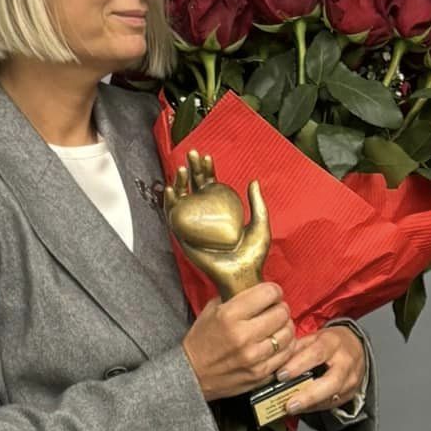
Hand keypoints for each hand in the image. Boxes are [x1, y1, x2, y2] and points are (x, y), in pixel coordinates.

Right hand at [165, 151, 270, 301]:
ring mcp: (194, 227)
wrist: (244, 276)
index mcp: (220, 212)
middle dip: (192, 169)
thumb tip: (253, 180)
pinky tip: (171, 190)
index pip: (210, 185)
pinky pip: (174, 219)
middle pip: (194, 188)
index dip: (207, 170)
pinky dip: (170, 203)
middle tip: (192, 154)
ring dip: (179, 182)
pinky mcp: (186, 238)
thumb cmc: (253, 256)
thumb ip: (258, 204)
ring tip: (183, 169)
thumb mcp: (260, 225)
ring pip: (182, 200)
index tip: (207, 157)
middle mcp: (205, 217)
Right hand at [181, 283, 297, 401]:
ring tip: (278, 325)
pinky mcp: (261, 373)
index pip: (268, 293)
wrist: (193, 375)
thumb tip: (257, 287)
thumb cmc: (201, 341)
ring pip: (288, 334)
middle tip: (275, 309)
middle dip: (281, 307)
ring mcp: (254, 357)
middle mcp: (244, 336)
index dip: (273, 290)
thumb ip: (235, 297)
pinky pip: (287, 354)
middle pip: (282, 313)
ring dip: (286, 326)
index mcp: (229, 316)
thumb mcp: (211, 311)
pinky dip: (286, 345)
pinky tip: (278, 342)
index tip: (272, 293)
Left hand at [269, 320, 366, 417]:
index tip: (281, 375)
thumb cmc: (330, 343)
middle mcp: (346, 362)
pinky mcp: (351, 393)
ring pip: (333, 396)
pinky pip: (332, 403)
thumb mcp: (312, 338)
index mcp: (333, 343)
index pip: (316, 354)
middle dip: (308, 395)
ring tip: (292, 408)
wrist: (356, 347)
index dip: (298, 366)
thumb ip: (295, 350)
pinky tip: (302, 408)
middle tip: (289, 404)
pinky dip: (315, 407)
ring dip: (310, 405)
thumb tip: (276, 364)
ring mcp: (351, 380)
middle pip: (331, 382)